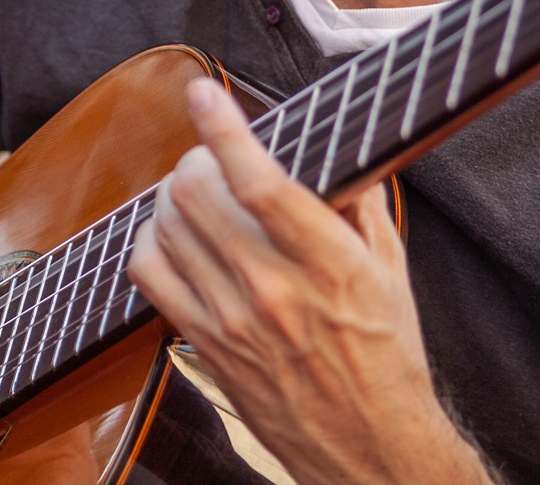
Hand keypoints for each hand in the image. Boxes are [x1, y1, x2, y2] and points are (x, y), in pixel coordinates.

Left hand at [127, 79, 489, 484]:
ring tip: (196, 191)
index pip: (261, 181)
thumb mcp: (391, 273)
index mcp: (330, 266)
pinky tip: (174, 235)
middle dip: (197, 158)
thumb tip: (334, 147)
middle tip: (211, 155)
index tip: (206, 92)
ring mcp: (231, 320)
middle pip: (198, 195)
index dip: (223, 128)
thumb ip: (360, 204)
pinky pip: (149, 272)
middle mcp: (274, 291)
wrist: (368, 446)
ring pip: (167, 226)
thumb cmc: (386, 356)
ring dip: (173, 194)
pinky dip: (152, 240)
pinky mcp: (204, 343)